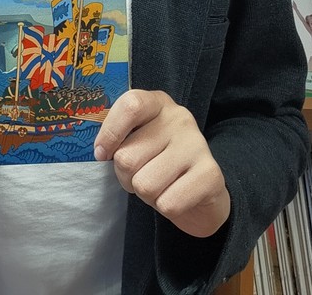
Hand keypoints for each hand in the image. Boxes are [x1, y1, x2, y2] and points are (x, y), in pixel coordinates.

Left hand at [93, 89, 229, 237]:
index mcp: (157, 103)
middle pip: (127, 157)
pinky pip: (168, 203)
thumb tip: (100, 151)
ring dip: (146, 195)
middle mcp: (179, 118)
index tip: (101, 154)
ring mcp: (197, 144)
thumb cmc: (159, 162)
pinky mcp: (210, 174)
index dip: (110, 133)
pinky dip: (166, 208)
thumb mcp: (138, 141)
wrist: (201, 192)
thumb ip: (119, 137)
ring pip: (144, 184)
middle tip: (142, 175)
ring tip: (160, 186)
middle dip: (126, 177)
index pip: (130, 105)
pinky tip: (176, 196)